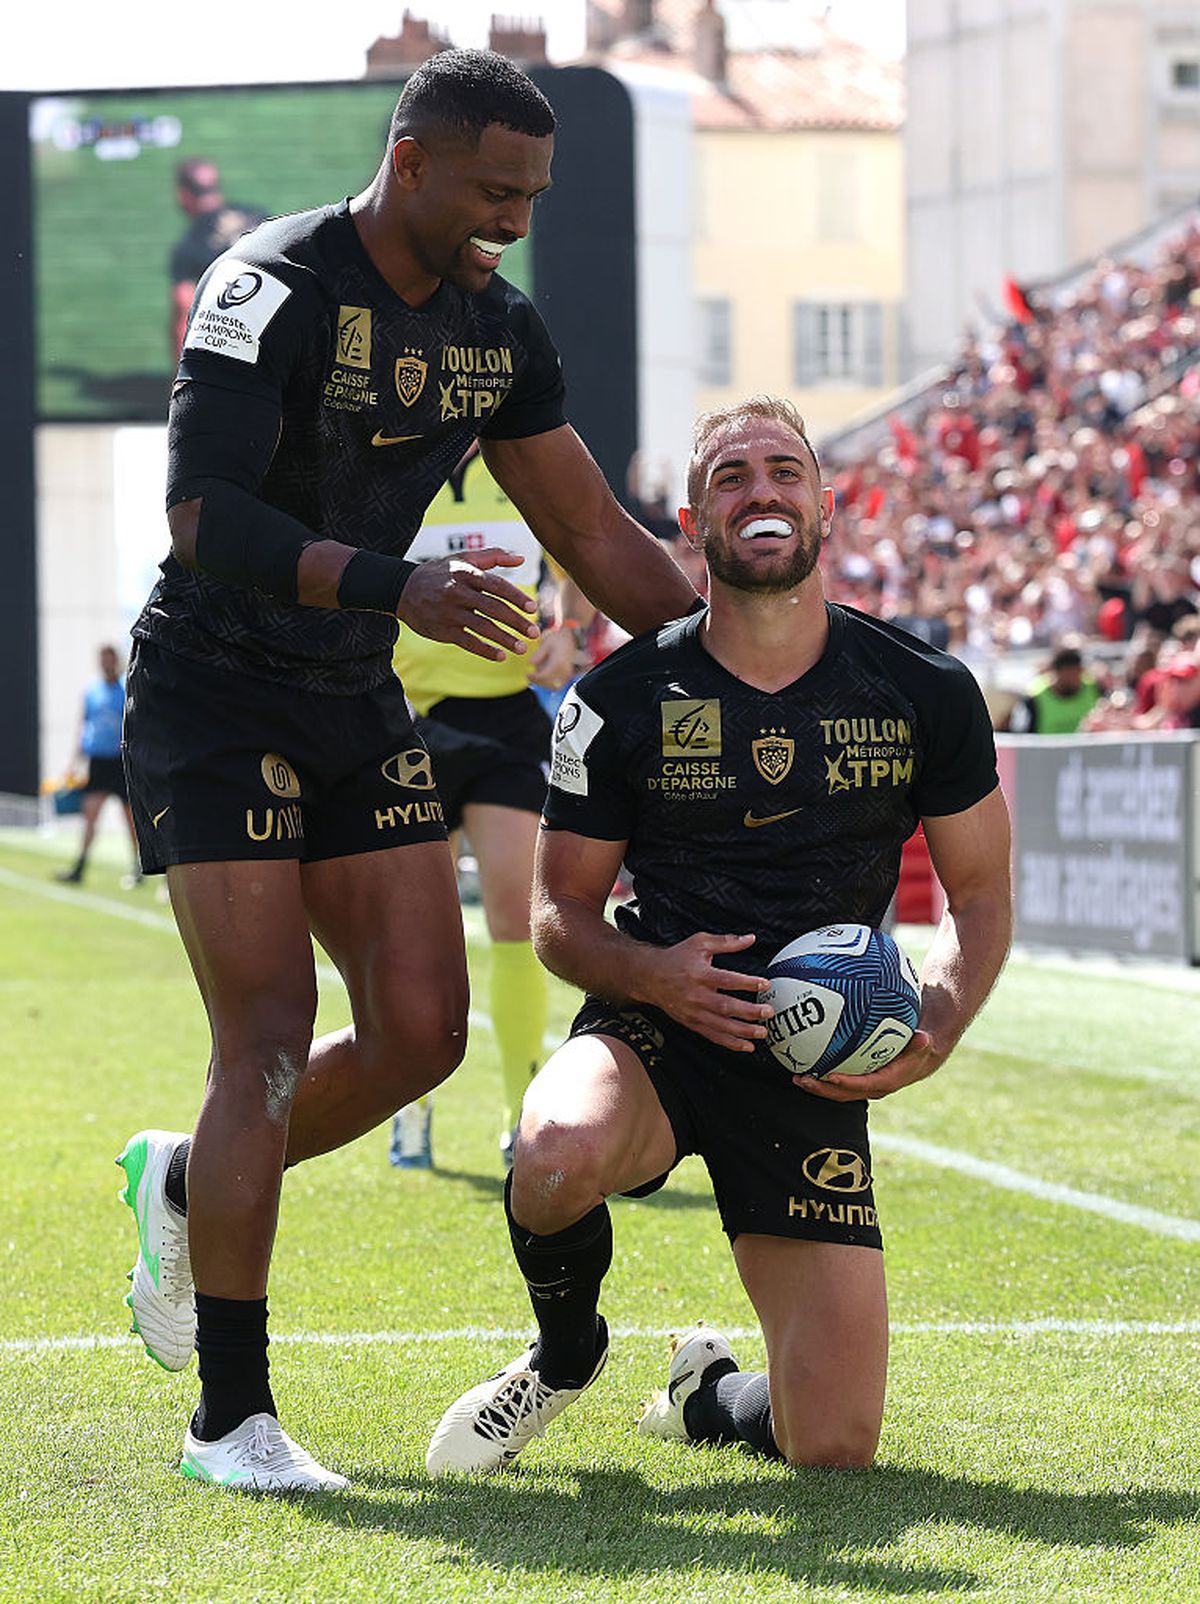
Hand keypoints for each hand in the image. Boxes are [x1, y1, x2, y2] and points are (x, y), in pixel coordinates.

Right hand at [396, 549, 538, 660]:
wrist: (404, 589)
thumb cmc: (440, 573)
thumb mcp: (463, 558)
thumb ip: (493, 556)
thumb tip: (521, 560)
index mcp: (466, 573)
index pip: (496, 585)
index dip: (516, 597)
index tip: (532, 608)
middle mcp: (458, 592)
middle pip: (493, 608)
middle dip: (516, 622)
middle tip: (535, 633)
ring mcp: (449, 612)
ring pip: (482, 627)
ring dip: (504, 639)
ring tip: (522, 648)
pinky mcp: (442, 630)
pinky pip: (467, 642)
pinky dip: (485, 650)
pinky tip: (501, 656)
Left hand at [528, 625, 577, 689]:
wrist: (575, 639)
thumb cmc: (561, 639)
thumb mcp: (547, 642)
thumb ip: (539, 654)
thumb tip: (530, 663)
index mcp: (558, 663)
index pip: (543, 677)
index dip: (534, 678)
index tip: (528, 674)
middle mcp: (565, 671)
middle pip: (549, 684)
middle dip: (539, 682)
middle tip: (532, 677)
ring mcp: (568, 674)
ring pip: (555, 687)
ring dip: (545, 684)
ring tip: (539, 676)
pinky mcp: (570, 676)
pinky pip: (560, 684)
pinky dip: (552, 683)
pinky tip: (547, 676)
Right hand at [642, 932, 772, 1052]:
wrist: (650, 976)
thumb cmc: (676, 958)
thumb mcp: (700, 943)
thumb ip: (726, 942)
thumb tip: (750, 938)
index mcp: (700, 975)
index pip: (727, 980)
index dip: (747, 983)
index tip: (764, 984)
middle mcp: (696, 996)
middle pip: (726, 1006)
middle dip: (749, 1012)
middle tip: (768, 1012)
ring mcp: (694, 1012)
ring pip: (721, 1025)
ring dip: (743, 1031)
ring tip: (762, 1032)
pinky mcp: (692, 1023)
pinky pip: (713, 1036)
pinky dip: (730, 1043)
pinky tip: (746, 1046)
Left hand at [796, 1029, 937, 1101]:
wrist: (917, 1057)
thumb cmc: (918, 1048)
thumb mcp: (923, 1044)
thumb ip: (920, 1043)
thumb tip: (923, 1037)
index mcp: (886, 1082)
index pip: (864, 1085)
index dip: (847, 1083)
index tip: (831, 1076)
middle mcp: (872, 1088)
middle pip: (843, 1093)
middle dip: (822, 1089)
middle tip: (802, 1079)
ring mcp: (862, 1086)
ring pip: (836, 1090)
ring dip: (815, 1086)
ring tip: (795, 1076)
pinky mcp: (856, 1080)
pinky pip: (836, 1080)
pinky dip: (820, 1074)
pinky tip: (803, 1060)